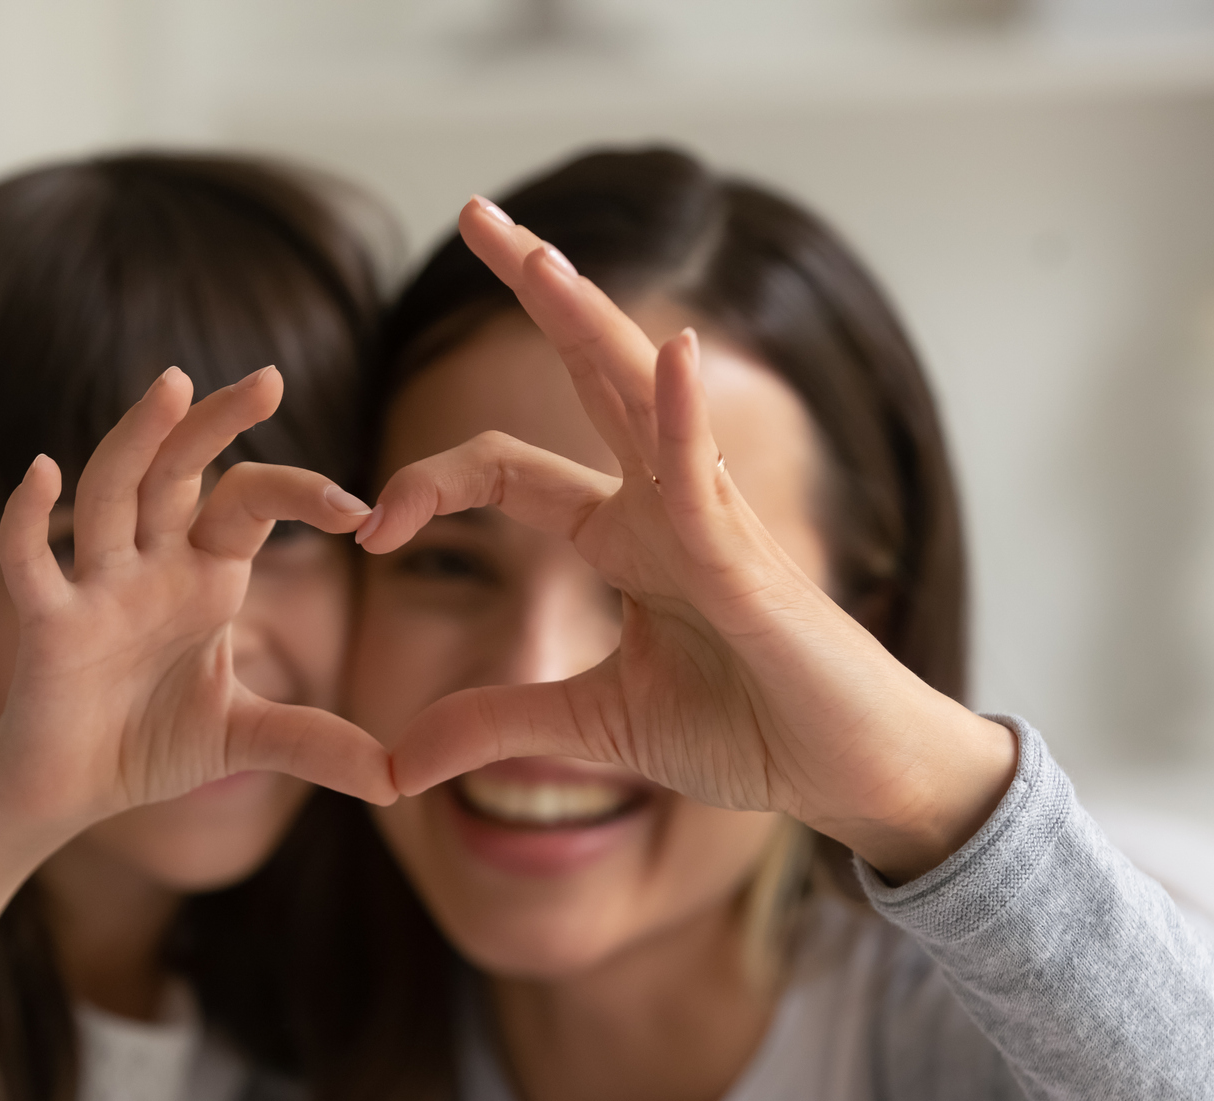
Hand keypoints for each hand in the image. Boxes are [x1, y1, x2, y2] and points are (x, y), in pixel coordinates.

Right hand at [0, 365, 396, 824]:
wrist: (71, 792)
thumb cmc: (148, 744)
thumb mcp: (246, 741)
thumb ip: (315, 744)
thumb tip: (398, 780)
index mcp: (203, 576)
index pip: (250, 504)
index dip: (301, 494)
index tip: (360, 510)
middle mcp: (150, 564)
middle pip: (180, 471)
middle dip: (217, 424)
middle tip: (268, 378)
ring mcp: (96, 587)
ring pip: (112, 492)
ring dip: (137, 439)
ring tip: (173, 385)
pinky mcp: (48, 623)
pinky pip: (30, 561)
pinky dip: (26, 517)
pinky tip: (41, 472)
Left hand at [364, 198, 1012, 879]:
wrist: (846, 777)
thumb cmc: (747, 732)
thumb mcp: (591, 727)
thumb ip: (495, 724)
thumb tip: (396, 764)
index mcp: (625, 537)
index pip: (505, 470)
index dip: (425, 484)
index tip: (367, 531)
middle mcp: (664, 506)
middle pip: (586, 375)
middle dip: (531, 291)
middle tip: (472, 209)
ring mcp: (710, 524)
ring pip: (643, 399)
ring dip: (590, 321)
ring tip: (535, 254)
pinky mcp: (750, 569)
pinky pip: (706, 485)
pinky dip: (686, 420)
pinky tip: (673, 355)